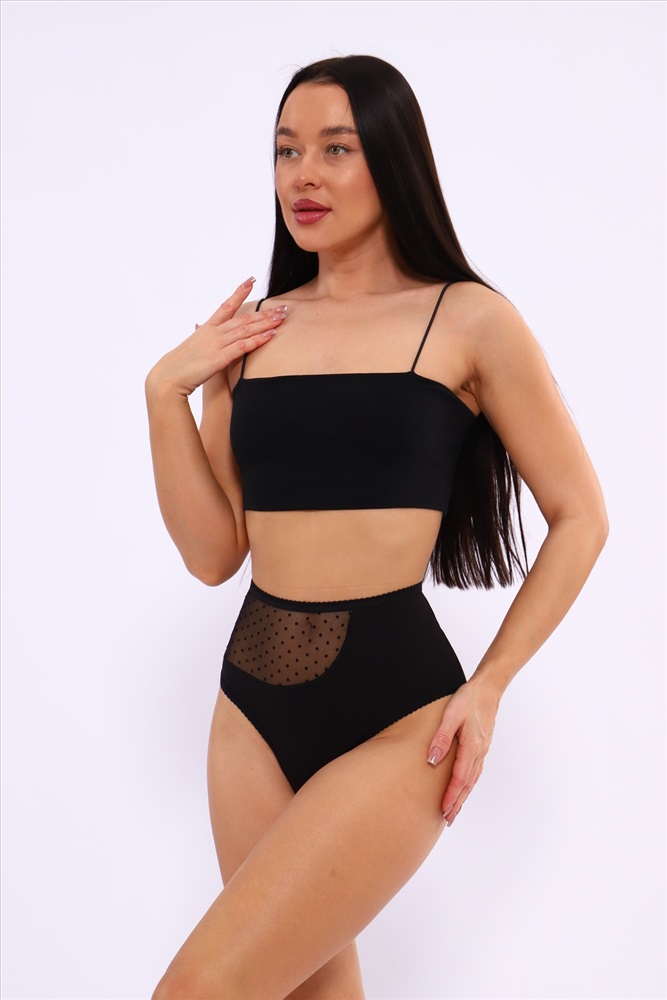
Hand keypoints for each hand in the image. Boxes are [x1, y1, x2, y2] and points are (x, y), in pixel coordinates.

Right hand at [146, 277, 286, 398]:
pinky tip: (270, 335)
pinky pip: (242, 347)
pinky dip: (257, 340)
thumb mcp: (193, 346)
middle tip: (283, 307)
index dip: (239, 292)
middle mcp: (213, 333)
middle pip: (243, 319)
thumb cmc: (181, 365)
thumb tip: (200, 325)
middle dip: (264, 312)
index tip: (250, 280)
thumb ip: (201, 335)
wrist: (168, 378)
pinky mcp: (218, 358)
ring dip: (265, 323)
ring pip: (245, 330)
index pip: (226, 306)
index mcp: (207, 328)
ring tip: (282, 318)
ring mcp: (216, 344)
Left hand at [426, 674, 501, 824]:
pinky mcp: (482, 746)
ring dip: (463, 795)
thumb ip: (441, 738)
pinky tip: (464, 787)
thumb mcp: (451, 715)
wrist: (488, 688)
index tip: (443, 810)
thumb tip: (431, 760)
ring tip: (454, 809)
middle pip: (468, 784)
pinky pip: (475, 771)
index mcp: (472, 746)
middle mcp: (479, 752)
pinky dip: (469, 784)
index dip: (451, 795)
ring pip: (472, 779)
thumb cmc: (468, 699)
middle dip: (458, 802)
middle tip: (448, 819)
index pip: (460, 778)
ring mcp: (483, 750)